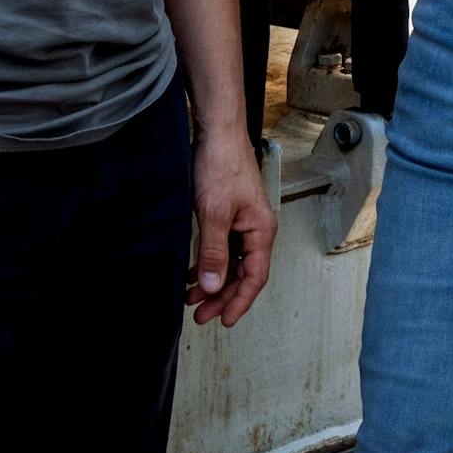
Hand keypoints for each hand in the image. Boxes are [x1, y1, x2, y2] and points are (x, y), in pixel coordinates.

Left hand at [186, 133, 276, 327]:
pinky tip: (192, 272)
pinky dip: (209, 262)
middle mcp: (257, 228)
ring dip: (213, 281)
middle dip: (222, 296)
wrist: (218, 131)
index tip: (224, 320)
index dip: (240, 302)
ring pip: (231, 262)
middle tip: (200, 315)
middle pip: (243, 273)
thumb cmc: (222, 164)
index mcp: (261, 230)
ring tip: (191, 298)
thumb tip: (213, 287)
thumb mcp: (214, 213)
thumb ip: (213, 252)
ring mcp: (243, 221)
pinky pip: (223, 247)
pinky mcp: (230, 214)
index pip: (255, 277)